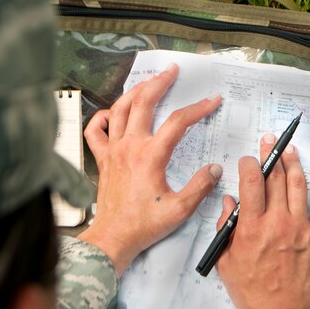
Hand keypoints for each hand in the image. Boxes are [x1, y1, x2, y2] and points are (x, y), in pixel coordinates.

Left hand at [78, 64, 222, 275]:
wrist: (114, 237)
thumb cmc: (144, 225)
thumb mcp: (180, 209)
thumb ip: (200, 186)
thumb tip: (214, 168)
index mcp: (150, 156)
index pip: (178, 122)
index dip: (198, 108)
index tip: (212, 101)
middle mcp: (129, 147)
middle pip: (144, 102)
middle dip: (160, 82)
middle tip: (172, 71)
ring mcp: (112, 151)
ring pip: (119, 109)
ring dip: (135, 92)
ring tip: (147, 82)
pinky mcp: (102, 160)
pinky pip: (95, 130)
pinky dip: (102, 117)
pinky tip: (112, 114)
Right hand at [216, 136, 309, 308]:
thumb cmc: (251, 292)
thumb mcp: (226, 261)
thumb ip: (226, 228)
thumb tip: (230, 202)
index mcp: (251, 229)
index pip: (251, 184)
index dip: (249, 165)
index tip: (247, 160)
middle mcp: (277, 223)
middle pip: (275, 179)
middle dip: (270, 156)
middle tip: (268, 142)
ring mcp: (301, 228)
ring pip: (299, 185)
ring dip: (293, 163)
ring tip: (289, 149)